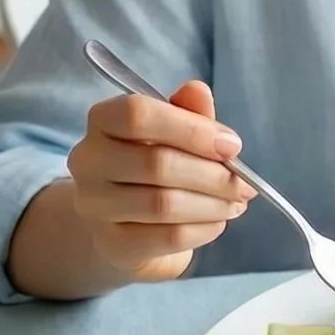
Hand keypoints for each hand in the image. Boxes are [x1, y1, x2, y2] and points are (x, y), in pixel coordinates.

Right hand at [63, 80, 252, 282]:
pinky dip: (204, 229)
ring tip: (237, 203)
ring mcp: (93, 205)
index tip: (232, 146)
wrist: (132, 223)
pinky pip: (168, 236)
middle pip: (157, 163)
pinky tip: (218, 221)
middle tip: (246, 184)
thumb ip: (190, 111)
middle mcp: (88, 160)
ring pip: (164, 204)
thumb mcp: (178, 131)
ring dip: (214, 204)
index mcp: (103, 120)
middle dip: (214, 175)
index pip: (138, 114)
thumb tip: (197, 90)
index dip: (192, 129)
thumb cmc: (160, 164)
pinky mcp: (111, 243)